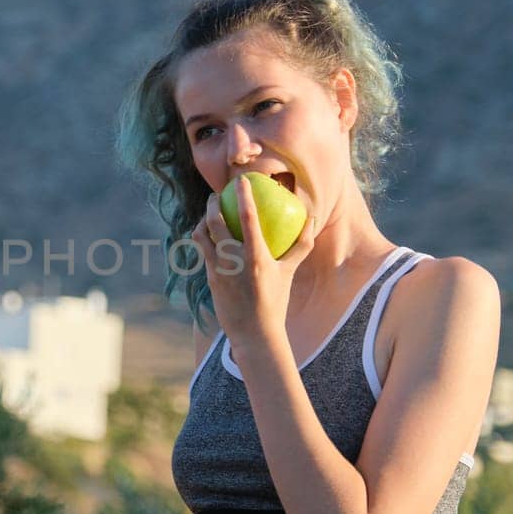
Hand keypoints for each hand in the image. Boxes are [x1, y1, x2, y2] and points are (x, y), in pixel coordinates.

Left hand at [191, 179, 317, 346]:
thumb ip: (300, 245)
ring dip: (203, 220)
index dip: (243, 195)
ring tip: (208, 214)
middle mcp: (234, 260)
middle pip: (216, 222)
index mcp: (257, 256)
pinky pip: (202, 250)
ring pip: (202, 235)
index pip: (248, 217)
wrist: (254, 333)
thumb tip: (310, 220)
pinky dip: (203, 238)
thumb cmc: (275, 301)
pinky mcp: (208, 278)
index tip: (240, 181)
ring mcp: (218, 269)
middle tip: (216, 195)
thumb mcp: (289, 272)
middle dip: (212, 203)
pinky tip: (207, 235)